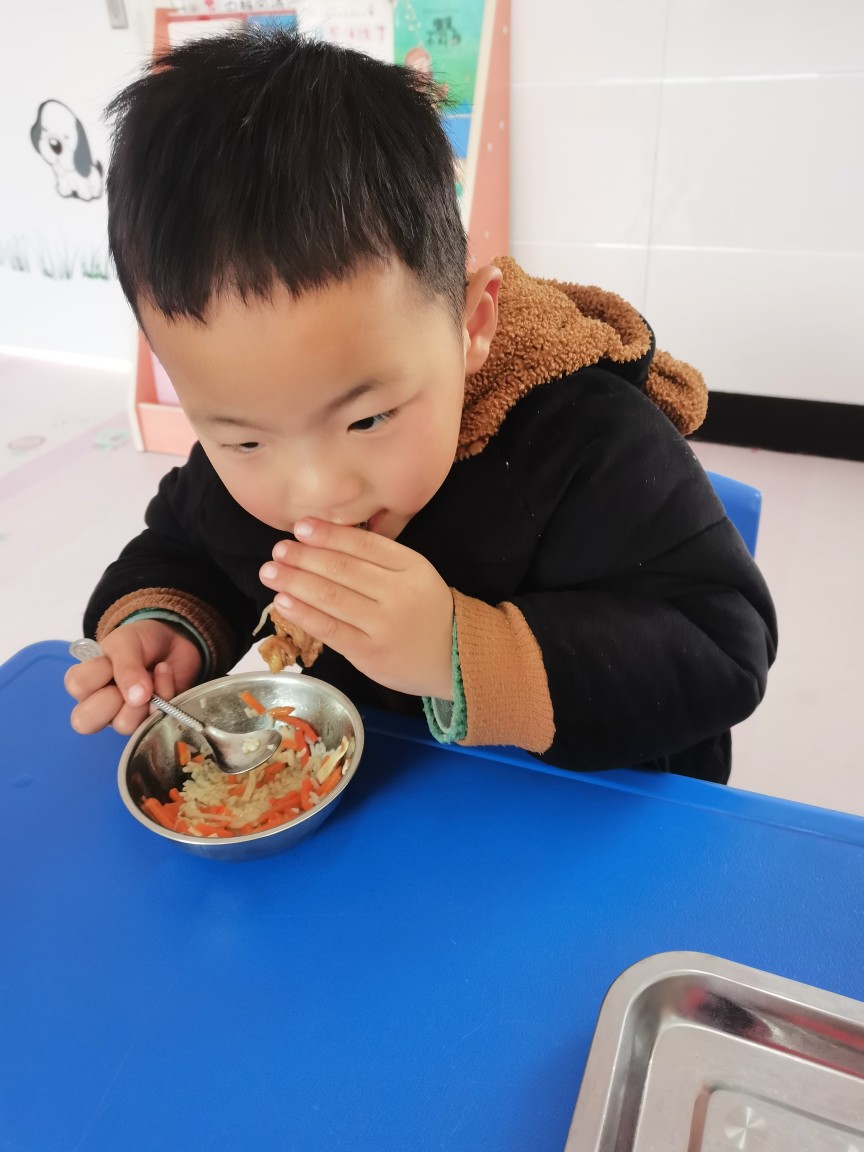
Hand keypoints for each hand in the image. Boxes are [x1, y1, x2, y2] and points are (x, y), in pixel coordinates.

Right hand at [64, 619, 201, 735]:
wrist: (174, 639)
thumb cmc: (140, 641)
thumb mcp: (126, 642)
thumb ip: (126, 667)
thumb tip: (135, 698)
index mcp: (85, 682)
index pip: (76, 687)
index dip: (97, 673)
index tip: (110, 660)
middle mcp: (99, 705)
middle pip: (84, 722)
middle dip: (112, 699)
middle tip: (126, 681)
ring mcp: (125, 716)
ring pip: (123, 725)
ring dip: (144, 696)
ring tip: (152, 674)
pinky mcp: (151, 720)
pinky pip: (155, 719)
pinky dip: (165, 692)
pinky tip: (165, 675)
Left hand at [259, 519, 454, 698]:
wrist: (455, 658)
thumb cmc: (426, 611)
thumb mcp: (415, 574)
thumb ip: (379, 559)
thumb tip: (323, 540)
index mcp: (411, 566)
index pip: (364, 544)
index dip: (328, 534)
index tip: (300, 527)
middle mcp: (398, 593)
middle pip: (343, 570)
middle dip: (304, 557)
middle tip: (278, 550)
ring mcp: (383, 626)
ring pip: (332, 598)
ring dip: (295, 583)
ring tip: (270, 572)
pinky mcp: (370, 654)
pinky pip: (330, 630)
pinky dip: (304, 614)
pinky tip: (284, 602)